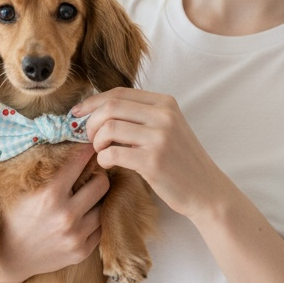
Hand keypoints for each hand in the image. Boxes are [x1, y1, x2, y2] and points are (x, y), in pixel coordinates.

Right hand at [0, 144, 108, 282]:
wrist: (6, 260)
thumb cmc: (12, 218)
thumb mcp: (23, 190)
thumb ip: (45, 171)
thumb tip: (67, 143)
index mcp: (49, 195)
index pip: (80, 161)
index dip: (87, 150)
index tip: (91, 146)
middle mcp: (66, 215)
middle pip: (102, 183)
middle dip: (98, 175)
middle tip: (92, 174)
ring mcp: (75, 236)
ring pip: (104, 206)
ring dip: (97, 200)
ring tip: (88, 196)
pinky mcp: (81, 251)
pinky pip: (100, 228)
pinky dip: (94, 220)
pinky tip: (83, 216)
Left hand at [73, 88, 232, 219]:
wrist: (206, 190)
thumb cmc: (181, 161)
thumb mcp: (168, 128)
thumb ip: (141, 116)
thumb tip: (97, 111)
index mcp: (165, 103)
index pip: (118, 93)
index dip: (92, 102)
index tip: (77, 114)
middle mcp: (164, 115)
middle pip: (110, 107)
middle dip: (91, 123)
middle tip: (89, 138)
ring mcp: (159, 137)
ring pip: (109, 128)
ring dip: (96, 142)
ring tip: (102, 152)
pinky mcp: (153, 161)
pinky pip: (113, 152)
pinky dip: (103, 158)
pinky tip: (108, 163)